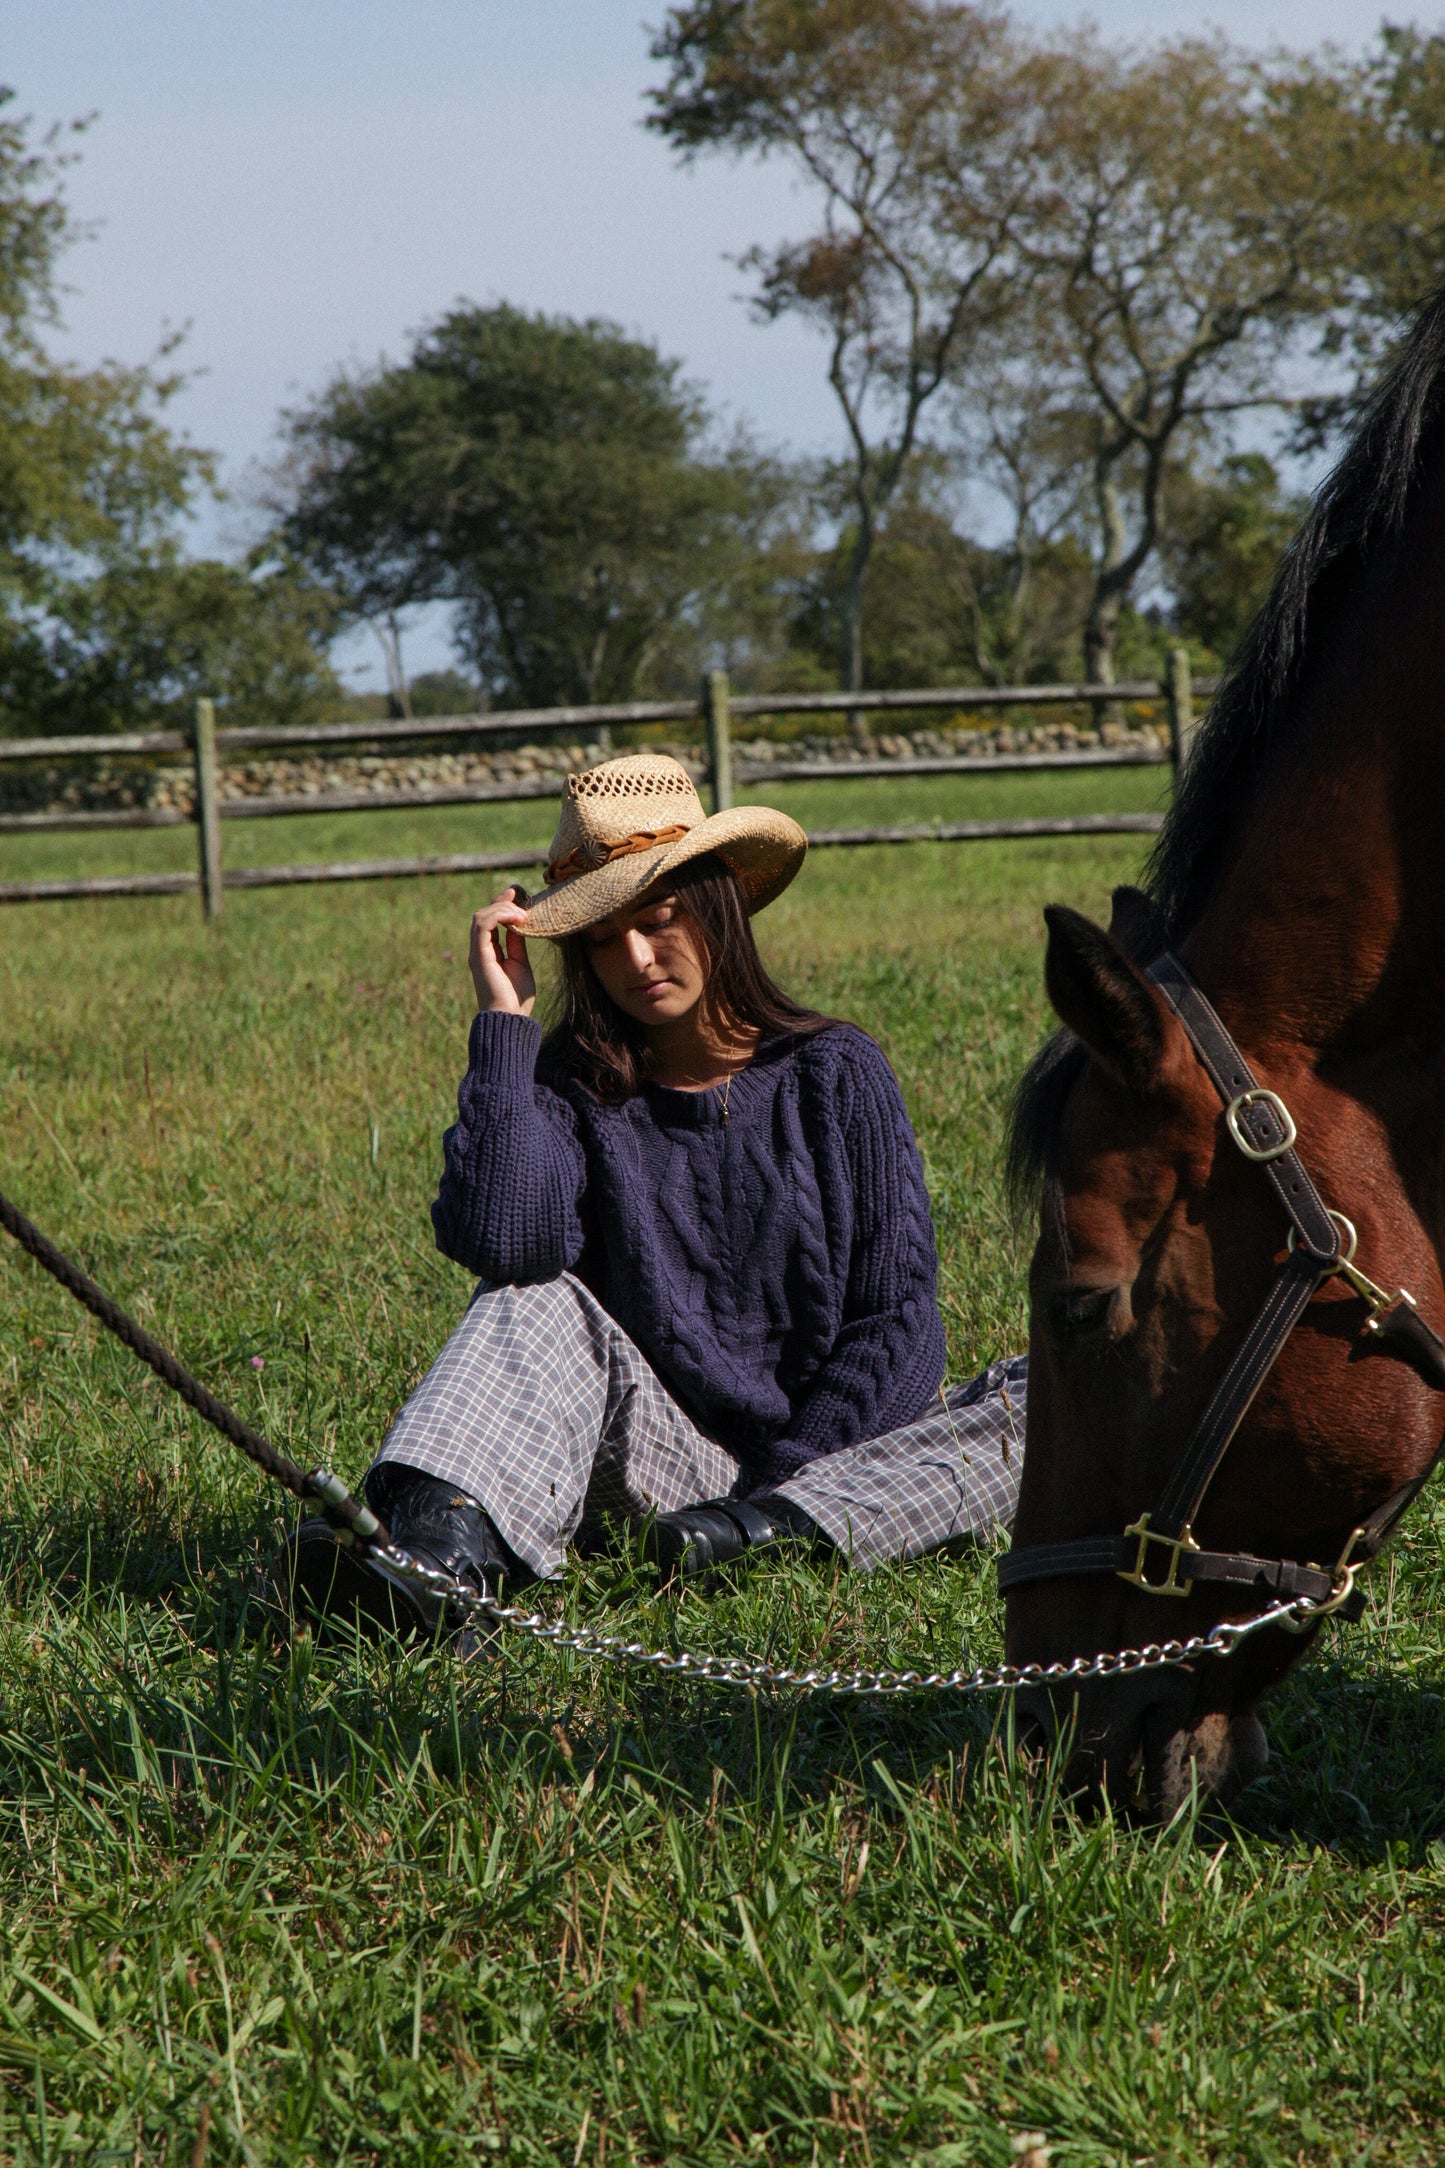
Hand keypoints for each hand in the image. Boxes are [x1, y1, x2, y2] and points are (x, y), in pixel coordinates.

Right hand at [469, 885, 536, 1014]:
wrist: (510, 1018)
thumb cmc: (516, 997)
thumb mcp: (520, 963)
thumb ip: (517, 944)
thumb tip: (520, 925)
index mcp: (488, 951)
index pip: (490, 920)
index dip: (502, 904)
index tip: (518, 894)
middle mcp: (479, 949)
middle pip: (484, 914)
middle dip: (503, 901)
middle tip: (523, 901)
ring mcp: (477, 952)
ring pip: (481, 916)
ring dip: (502, 908)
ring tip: (522, 913)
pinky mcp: (479, 955)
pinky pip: (483, 925)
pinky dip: (499, 915)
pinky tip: (517, 919)